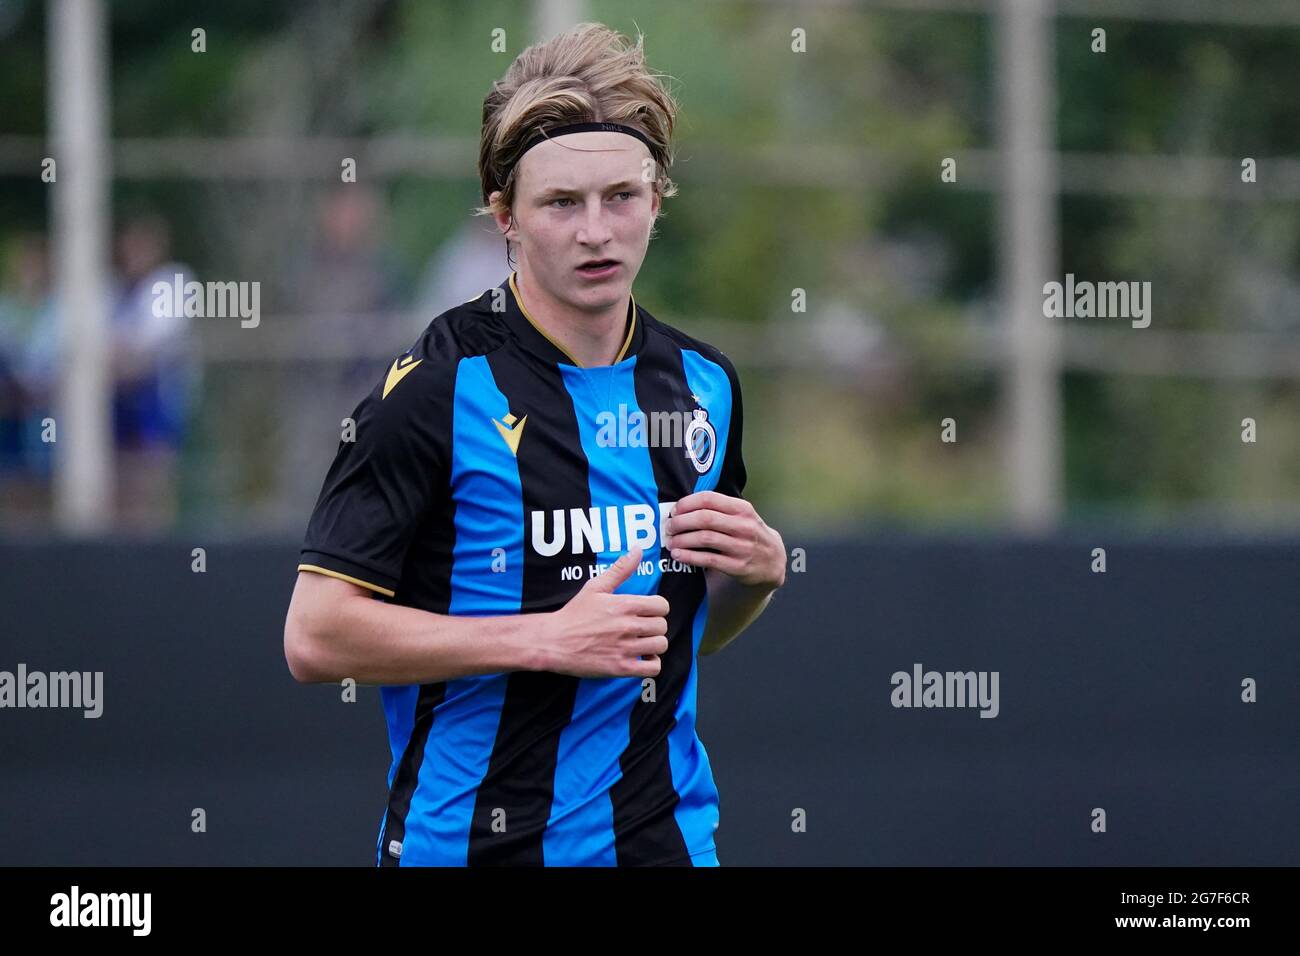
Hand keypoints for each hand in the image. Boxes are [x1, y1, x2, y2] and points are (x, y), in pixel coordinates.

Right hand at [540, 547, 670, 678]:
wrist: (553, 642)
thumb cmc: (574, 614)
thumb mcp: (595, 587)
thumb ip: (620, 569)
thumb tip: (638, 549)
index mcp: (624, 605)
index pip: (662, 606)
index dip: (657, 608)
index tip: (647, 612)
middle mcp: (628, 626)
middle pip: (662, 626)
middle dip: (654, 626)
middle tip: (641, 628)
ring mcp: (625, 648)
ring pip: (660, 645)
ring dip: (654, 645)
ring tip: (642, 643)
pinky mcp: (621, 668)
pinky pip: (653, 668)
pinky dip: (651, 664)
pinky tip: (641, 658)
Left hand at [663, 491, 785, 588]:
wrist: (773, 562)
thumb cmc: (751, 535)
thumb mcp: (743, 517)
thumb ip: (720, 510)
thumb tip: (682, 507)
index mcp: (742, 509)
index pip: (709, 498)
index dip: (687, 503)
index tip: (674, 510)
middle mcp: (744, 526)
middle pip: (704, 518)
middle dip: (681, 522)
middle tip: (669, 527)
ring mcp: (742, 547)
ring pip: (704, 538)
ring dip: (682, 540)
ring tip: (671, 542)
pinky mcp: (738, 566)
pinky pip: (708, 559)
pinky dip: (689, 556)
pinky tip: (678, 555)